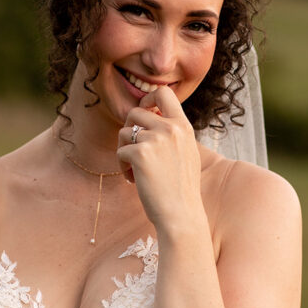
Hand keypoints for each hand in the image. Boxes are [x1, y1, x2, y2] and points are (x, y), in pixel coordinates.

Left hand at [116, 87, 203, 231]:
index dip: (148, 98)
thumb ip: (172, 135)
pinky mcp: (140, 154)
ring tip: (133, 170)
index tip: (144, 113)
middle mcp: (171, 128)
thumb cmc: (181, 189)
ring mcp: (156, 139)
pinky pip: (120, 152)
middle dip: (128, 131)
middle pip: (135, 112)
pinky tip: (133, 181)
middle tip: (132, 151)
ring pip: (124, 132)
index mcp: (183, 126)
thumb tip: (150, 118)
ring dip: (123, 150)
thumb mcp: (186, 154)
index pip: (164, 92)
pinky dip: (122, 167)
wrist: (181, 215)